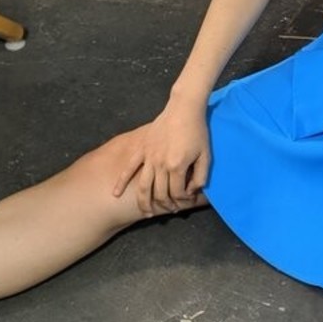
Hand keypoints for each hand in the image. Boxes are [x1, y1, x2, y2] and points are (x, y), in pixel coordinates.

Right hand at [111, 97, 209, 215]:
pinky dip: (121, 182)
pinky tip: (116, 194)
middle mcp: (160, 164)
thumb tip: (192, 191)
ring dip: (144, 202)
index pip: (177, 192)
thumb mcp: (206, 155)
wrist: (183, 109)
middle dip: (167, 204)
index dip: (183, 200)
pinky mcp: (141, 149)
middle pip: (160, 193)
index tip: (187, 201)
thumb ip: (201, 176)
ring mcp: (149, 157)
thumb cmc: (197, 131)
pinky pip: (129, 168)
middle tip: (171, 209)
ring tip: (147, 213)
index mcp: (177, 166)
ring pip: (143, 186)